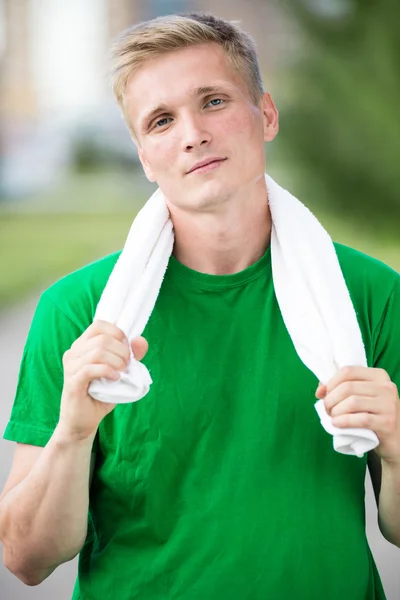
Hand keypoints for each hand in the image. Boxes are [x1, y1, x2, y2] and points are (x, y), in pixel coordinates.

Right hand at [58, 320, 148, 440]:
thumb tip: (141, 340)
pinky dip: (108, 371)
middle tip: (127, 365)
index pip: (99, 325)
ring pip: (97, 352)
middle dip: (122, 351)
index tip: (127, 349)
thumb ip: (130, 355)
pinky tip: (115, 378)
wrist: (82, 421)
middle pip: (102, 338)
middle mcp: (73, 352)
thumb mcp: (119, 372)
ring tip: (122, 372)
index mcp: (82, 345)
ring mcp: (71, 366)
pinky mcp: (72, 382)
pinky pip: (91, 368)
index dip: (117, 333)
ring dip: (116, 361)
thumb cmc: (100, 395)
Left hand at [315, 367, 399, 462]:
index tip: (325, 395)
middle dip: (331, 399)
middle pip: (347, 387)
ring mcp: (389, 404)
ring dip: (336, 411)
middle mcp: (386, 387)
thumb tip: (319, 390)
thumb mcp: (359, 397)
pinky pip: (360, 419)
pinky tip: (337, 424)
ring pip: (352, 402)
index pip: (348, 371)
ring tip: (333, 417)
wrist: (396, 437)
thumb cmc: (373, 414)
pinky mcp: (388, 422)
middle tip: (327, 410)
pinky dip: (344, 421)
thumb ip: (338, 389)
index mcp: (378, 375)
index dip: (331, 383)